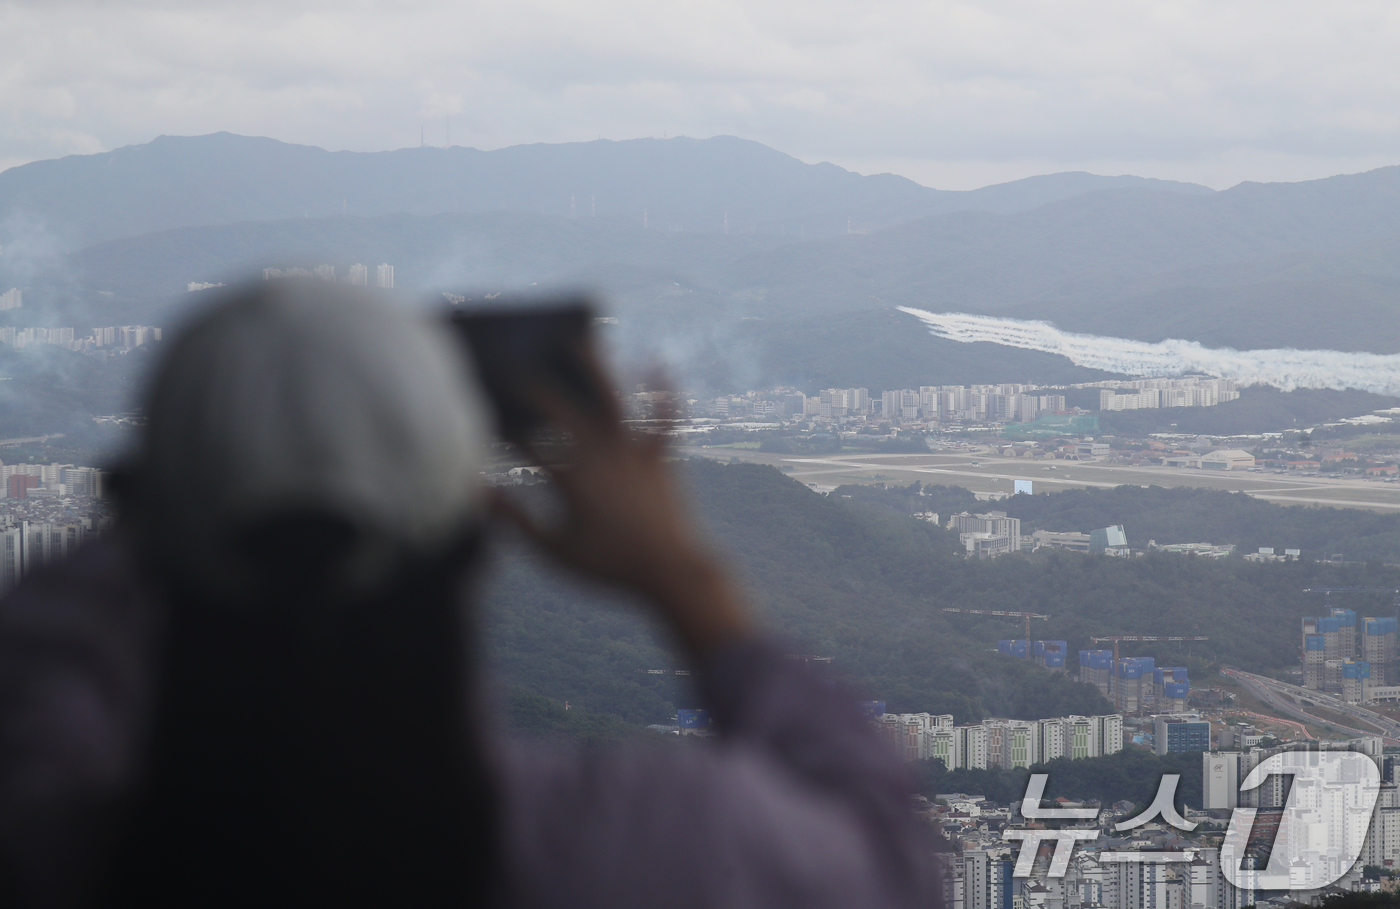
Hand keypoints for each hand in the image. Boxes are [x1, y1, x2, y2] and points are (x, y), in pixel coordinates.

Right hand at [492, 368, 753, 656]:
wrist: (671, 573)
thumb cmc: (608, 567)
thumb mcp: (554, 552)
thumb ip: (514, 521)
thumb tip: (480, 493)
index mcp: (571, 480)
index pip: (526, 444)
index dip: (502, 431)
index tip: (485, 422)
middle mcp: (602, 456)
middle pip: (562, 409)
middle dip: (533, 389)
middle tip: (514, 374)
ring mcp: (634, 452)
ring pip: (613, 397)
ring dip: (594, 365)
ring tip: (577, 338)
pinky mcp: (661, 456)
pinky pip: (665, 415)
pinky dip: (662, 388)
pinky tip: (654, 360)